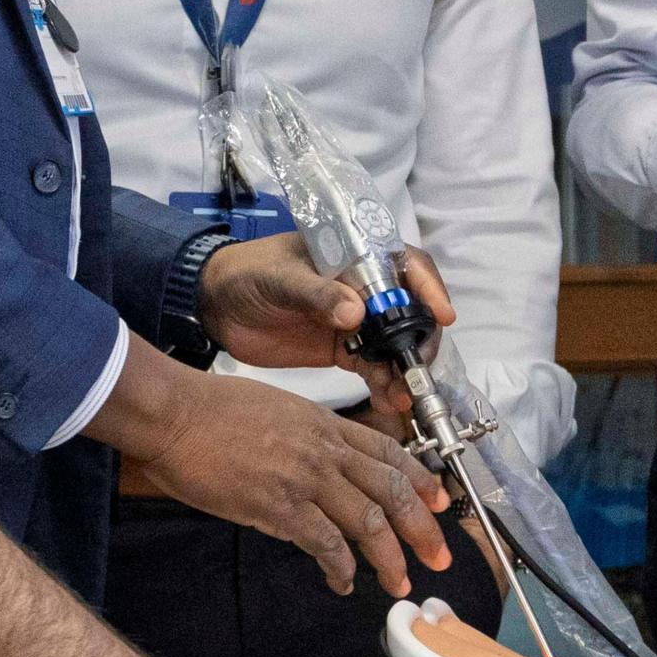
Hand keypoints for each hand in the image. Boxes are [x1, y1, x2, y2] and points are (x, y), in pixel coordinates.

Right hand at [142, 369, 451, 595]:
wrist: (174, 414)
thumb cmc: (211, 411)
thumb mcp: (276, 410)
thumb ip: (306, 439)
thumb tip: (318, 469)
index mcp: (325, 425)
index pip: (390, 453)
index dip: (421, 481)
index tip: (439, 504)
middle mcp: (325, 450)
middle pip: (393, 490)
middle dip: (422, 528)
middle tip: (438, 557)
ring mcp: (305, 478)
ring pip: (369, 521)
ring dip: (389, 557)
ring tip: (398, 581)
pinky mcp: (278, 506)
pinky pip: (325, 543)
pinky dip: (340, 568)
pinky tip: (342, 582)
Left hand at [198, 232, 456, 418]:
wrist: (214, 306)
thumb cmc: (247, 274)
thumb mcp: (280, 277)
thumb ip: (316, 293)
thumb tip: (357, 312)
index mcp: (355, 256)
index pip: (406, 265)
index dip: (430, 288)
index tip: (442, 315)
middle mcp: (365, 288)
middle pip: (411, 310)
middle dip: (421, 338)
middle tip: (418, 366)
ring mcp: (356, 321)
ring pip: (396, 344)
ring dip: (405, 368)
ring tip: (404, 394)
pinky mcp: (343, 350)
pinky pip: (374, 367)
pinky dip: (385, 383)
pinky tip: (391, 401)